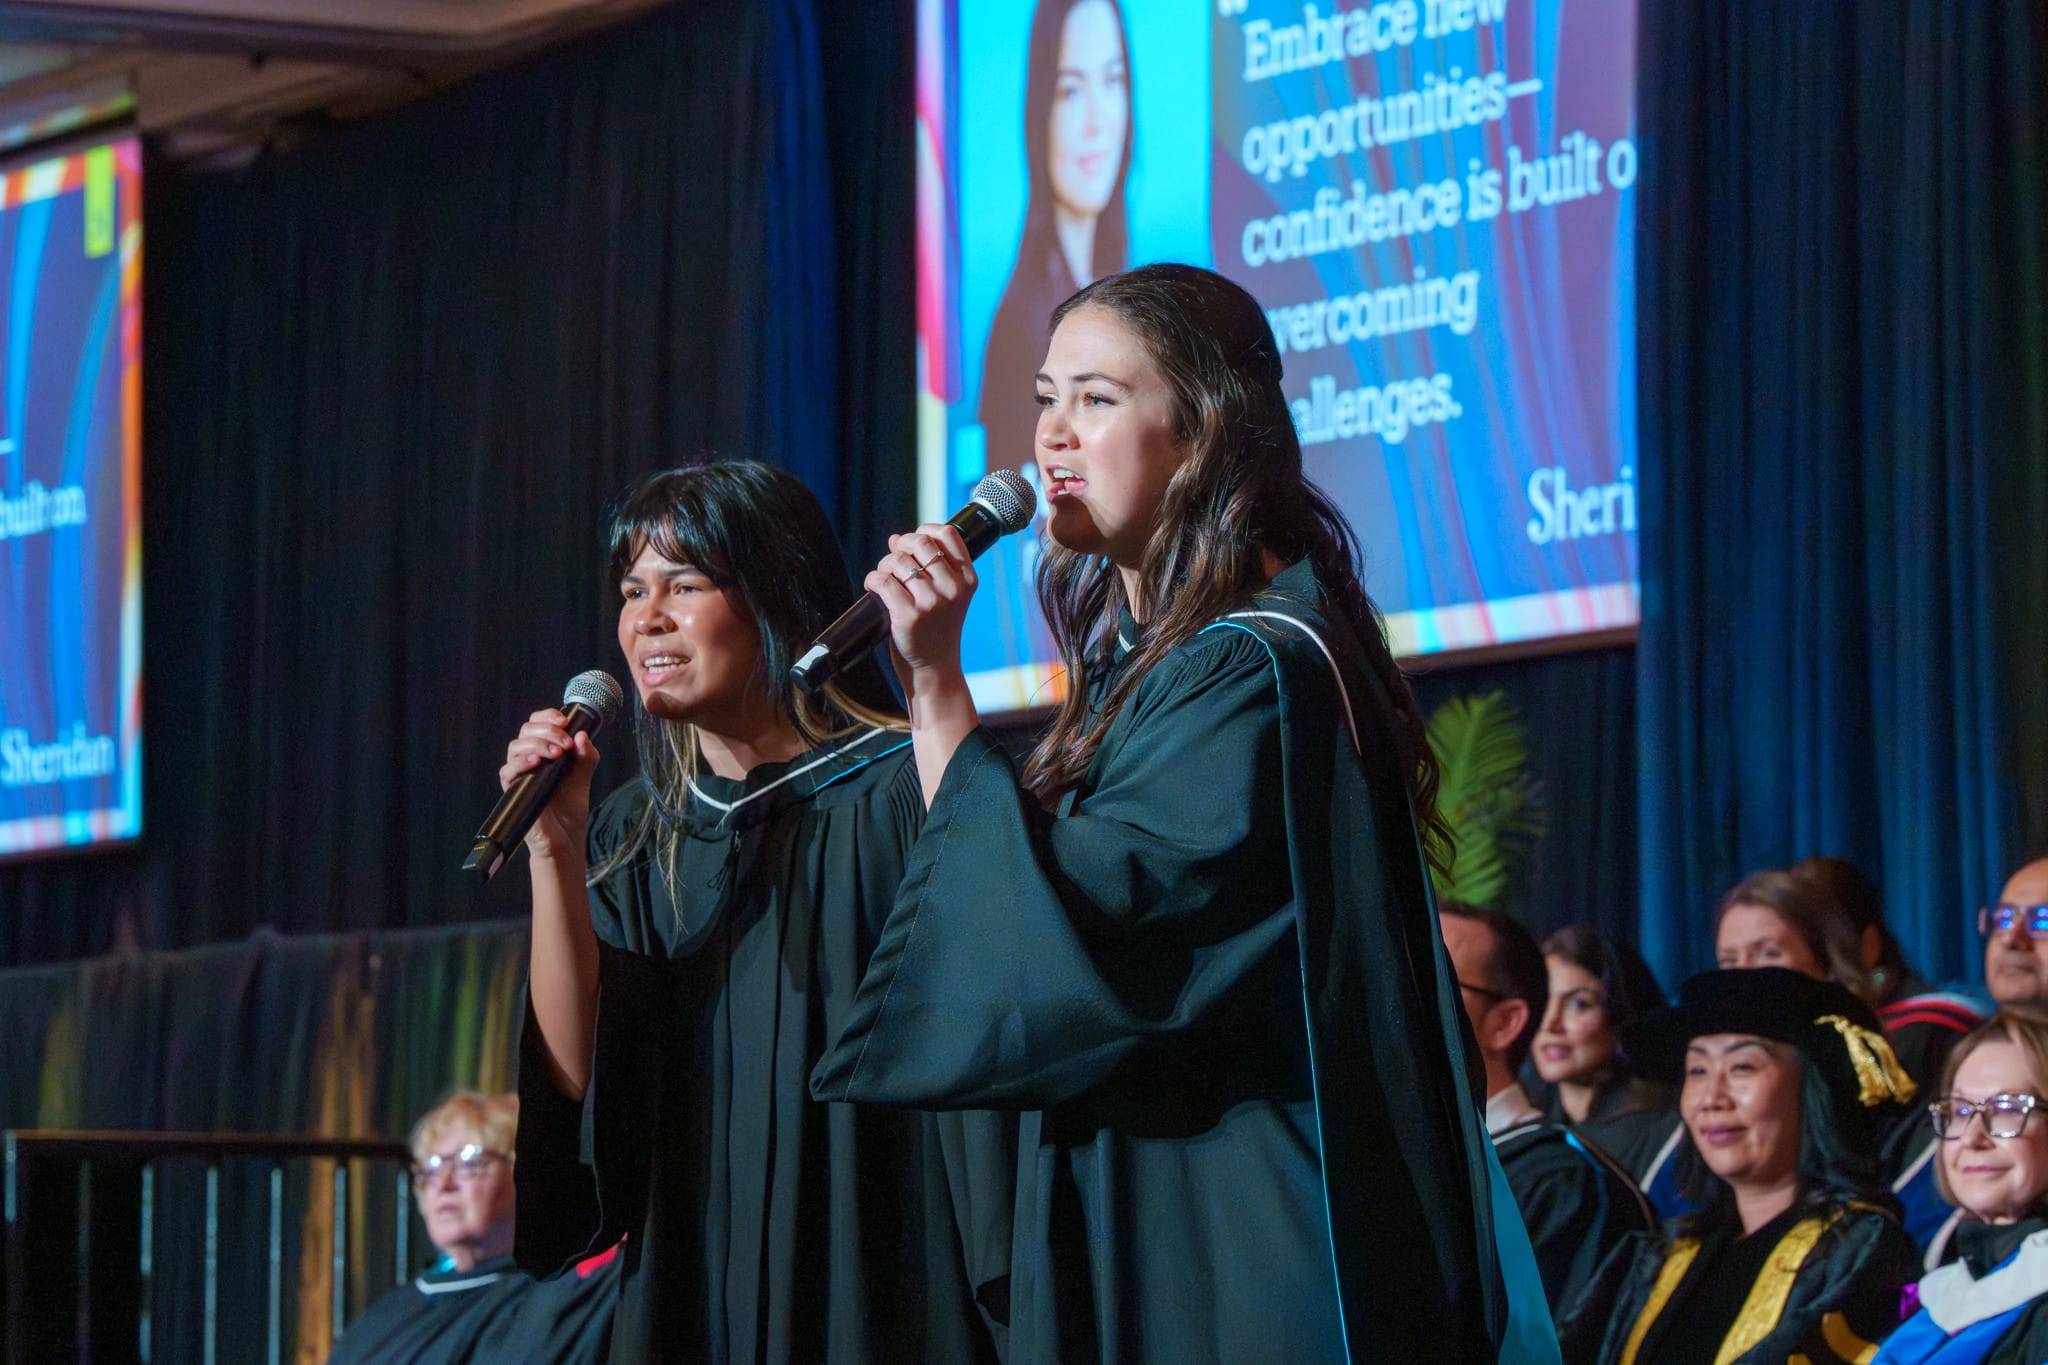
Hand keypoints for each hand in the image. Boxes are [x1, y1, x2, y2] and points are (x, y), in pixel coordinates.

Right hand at [499, 709, 600, 859]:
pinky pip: (507, 771)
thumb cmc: (570, 806)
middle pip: (525, 731)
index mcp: (544, 750)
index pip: (537, 723)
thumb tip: (583, 735)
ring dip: (537, 744)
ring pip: (515, 747)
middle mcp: (529, 759)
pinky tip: (536, 762)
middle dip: (547, 730)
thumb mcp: (584, 776)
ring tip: (557, 753)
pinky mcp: (514, 790)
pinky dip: (520, 763)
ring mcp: (520, 774)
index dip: (548, 717)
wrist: (566, 835)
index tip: (565, 722)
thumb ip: (586, 756)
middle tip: (566, 743)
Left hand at [866, 524, 975, 695]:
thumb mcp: (949, 596)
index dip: (925, 530)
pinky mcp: (909, 615)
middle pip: (920, 542)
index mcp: (967, 579)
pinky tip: (873, 588)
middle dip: (900, 546)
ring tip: (884, 578)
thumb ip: (931, 567)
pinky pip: (882, 580)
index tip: (911, 543)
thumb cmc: (938, 629)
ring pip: (898, 561)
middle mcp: (953, 588)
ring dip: (884, 565)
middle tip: (893, 561)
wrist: (935, 667)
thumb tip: (895, 539)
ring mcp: (932, 602)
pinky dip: (873, 580)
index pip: (948, 534)